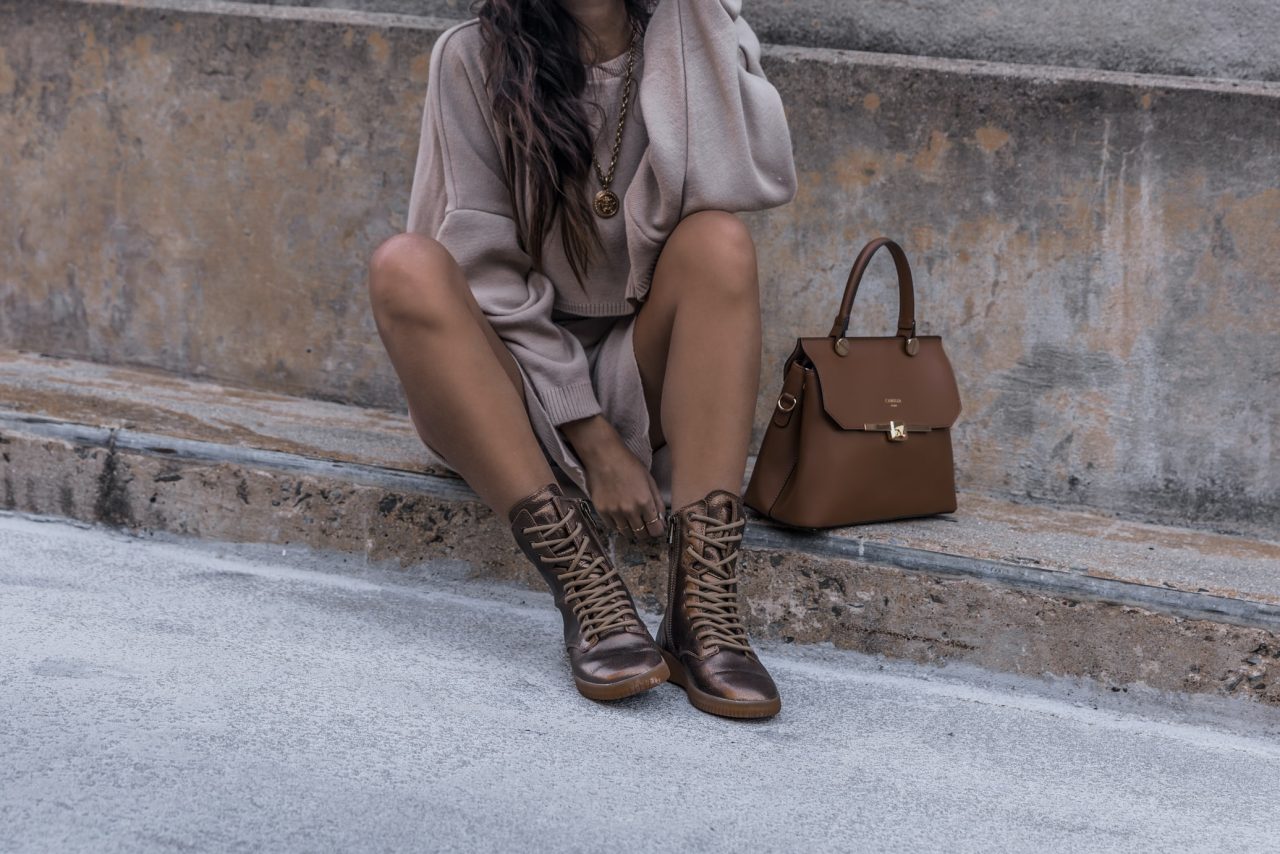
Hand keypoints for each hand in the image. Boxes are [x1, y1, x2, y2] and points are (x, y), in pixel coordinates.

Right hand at [561, 415, 665, 539]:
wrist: (604, 457)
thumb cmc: (629, 464)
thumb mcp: (649, 480)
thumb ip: (657, 501)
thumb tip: (661, 519)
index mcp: (645, 502)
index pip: (655, 529)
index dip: (657, 531)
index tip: (656, 528)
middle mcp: (630, 511)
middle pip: (641, 534)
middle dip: (646, 532)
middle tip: (645, 526)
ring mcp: (614, 512)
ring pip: (626, 533)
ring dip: (632, 530)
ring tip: (633, 523)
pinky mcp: (601, 511)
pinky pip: (612, 527)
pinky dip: (618, 525)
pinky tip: (620, 517)